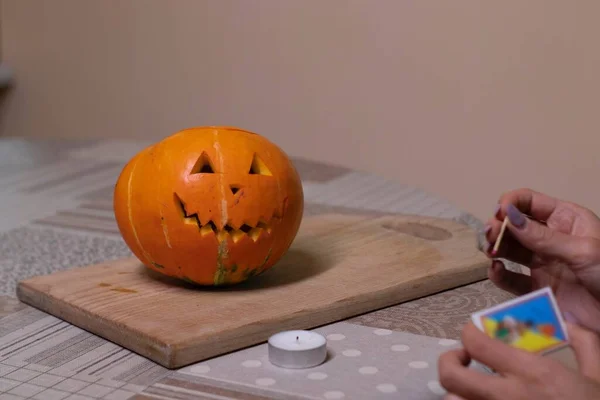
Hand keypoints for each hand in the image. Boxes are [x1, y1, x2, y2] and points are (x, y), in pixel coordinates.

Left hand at [438, 322, 599, 399]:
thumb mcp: (599, 375)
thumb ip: (584, 343)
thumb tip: (565, 324)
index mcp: (532, 373)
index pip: (476, 343)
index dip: (468, 332)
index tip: (474, 333)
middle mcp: (507, 397)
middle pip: (450, 376)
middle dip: (449, 362)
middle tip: (464, 360)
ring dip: (457, 393)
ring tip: (472, 388)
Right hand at [485, 188, 599, 332]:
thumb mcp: (582, 252)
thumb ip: (542, 236)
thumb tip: (508, 216)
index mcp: (566, 219)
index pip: (530, 201)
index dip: (511, 203)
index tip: (498, 213)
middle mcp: (551, 238)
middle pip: (515, 224)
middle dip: (499, 226)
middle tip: (490, 235)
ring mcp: (542, 263)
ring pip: (510, 249)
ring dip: (496, 247)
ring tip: (491, 251)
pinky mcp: (536, 288)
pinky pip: (511, 278)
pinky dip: (499, 274)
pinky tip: (496, 270)